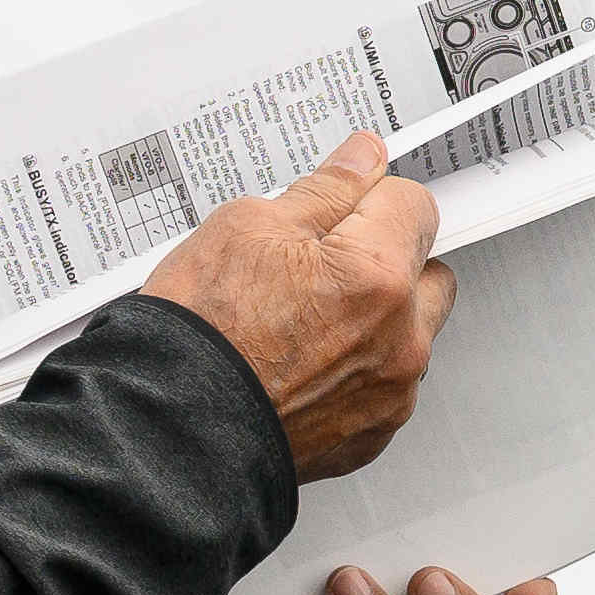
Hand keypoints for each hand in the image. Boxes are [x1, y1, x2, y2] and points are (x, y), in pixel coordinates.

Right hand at [134, 131, 452, 478]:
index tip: (344, 207)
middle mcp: (400, 339)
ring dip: (377, 321)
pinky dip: (355, 371)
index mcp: (376, 276)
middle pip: (427, 273)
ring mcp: (390, 392)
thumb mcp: (246, 227)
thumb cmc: (198, 335)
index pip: (415, 206)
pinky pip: (385, 385)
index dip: (372, 200)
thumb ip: (324, 191)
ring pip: (410, 334)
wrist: (167, 427)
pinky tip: (302, 365)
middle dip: (388, 261)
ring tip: (303, 321)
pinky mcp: (372, 433)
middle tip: (323, 266)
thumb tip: (362, 161)